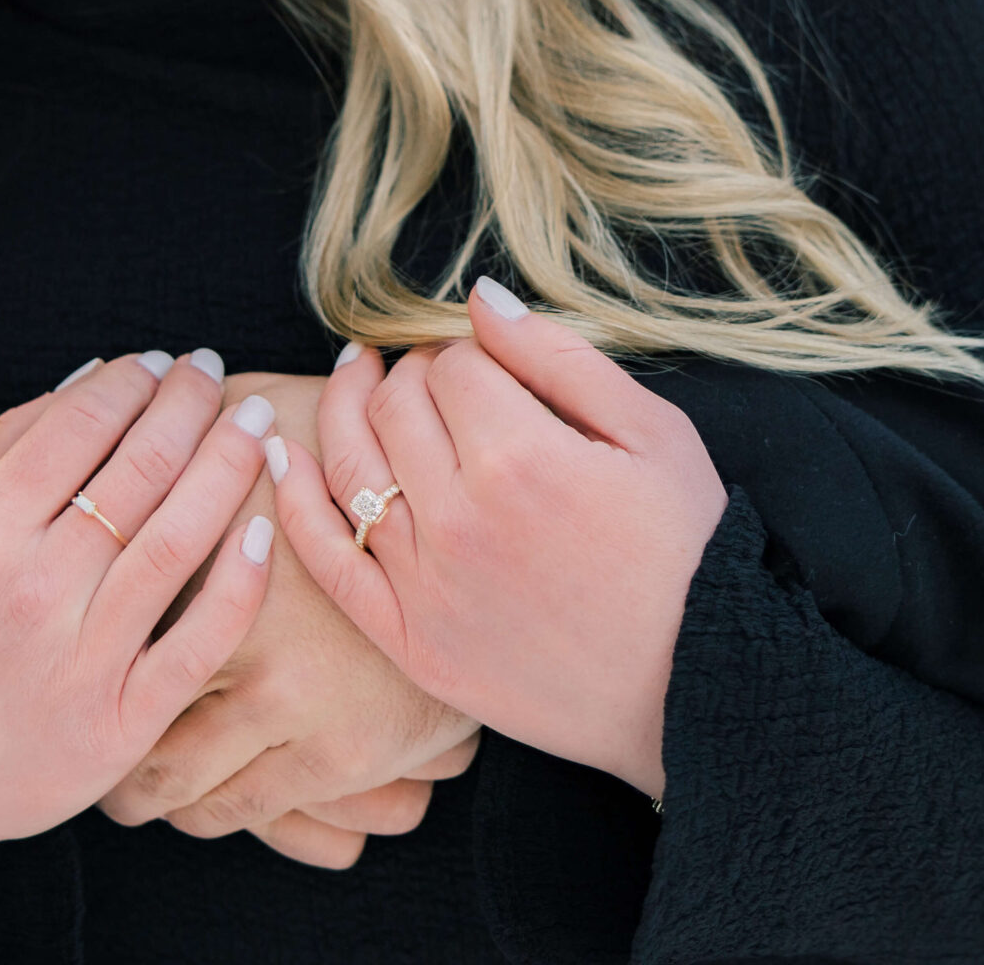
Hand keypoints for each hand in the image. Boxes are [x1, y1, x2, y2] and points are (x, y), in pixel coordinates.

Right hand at [0, 352, 275, 934]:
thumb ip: (1, 450)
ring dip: (227, 467)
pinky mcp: (120, 725)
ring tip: (253, 424)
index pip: (77, 428)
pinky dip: (240, 581)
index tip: (161, 363)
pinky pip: (199, 641)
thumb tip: (93, 375)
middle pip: (139, 471)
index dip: (132, 382)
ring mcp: (80, 662)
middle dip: (189, 406)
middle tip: (216, 375)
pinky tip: (262, 529)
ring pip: (179, 540)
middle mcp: (30, 592)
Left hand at [101, 374, 480, 869]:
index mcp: (202, 571)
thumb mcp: (259, 417)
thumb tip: (96, 391)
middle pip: (139, 744)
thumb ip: (176, 429)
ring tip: (135, 799)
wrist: (473, 507)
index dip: (71, 675)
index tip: (55, 686)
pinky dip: (222, 817)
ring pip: (191, 797)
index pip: (105, 650)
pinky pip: (259, 816)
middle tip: (87, 768)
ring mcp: (292, 714)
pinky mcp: (344, 757)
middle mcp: (239, 652)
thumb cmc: (350, 443)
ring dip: (156, 804)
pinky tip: (207, 805)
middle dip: (110, 771)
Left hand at [269, 281, 727, 798]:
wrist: (700, 686)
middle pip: (396, 408)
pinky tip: (283, 454)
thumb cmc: (690, 553)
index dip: (467, 351)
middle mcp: (461, 520)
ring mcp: (429, 587)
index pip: (454, 367)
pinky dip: (297, 504)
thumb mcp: (653, 434)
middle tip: (430, 372)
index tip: (486, 362)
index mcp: (522, 458)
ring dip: (344, 410)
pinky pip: (331, 564)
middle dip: (410, 375)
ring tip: (356, 378)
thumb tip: (480, 298)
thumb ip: (560, 358)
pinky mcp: (413, 644)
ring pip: (351, 469)